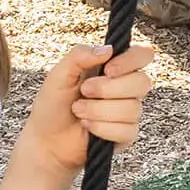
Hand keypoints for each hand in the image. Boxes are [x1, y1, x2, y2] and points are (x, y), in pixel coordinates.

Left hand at [20, 40, 157, 179]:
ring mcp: (128, 112)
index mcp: (113, 67)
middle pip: (142, 82)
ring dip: (98, 110)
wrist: (46, 140)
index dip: (131, 60)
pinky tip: (87, 126)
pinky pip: (126, 130)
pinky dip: (102, 128)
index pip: (142, 54)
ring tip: (79, 111)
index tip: (108, 69)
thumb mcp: (59, 74)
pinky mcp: (126, 135)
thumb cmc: (53, 104)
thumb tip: (108, 49)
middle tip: (84, 91)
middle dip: (108, 89)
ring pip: (132, 108)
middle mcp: (126, 87)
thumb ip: (80, 55)